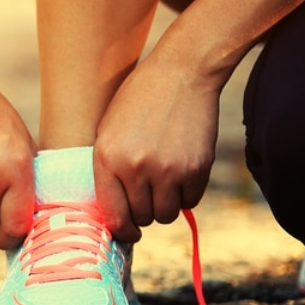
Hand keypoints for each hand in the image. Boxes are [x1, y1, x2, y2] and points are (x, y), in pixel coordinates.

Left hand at [93, 52, 221, 242]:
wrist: (182, 72)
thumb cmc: (139, 100)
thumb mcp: (108, 130)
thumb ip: (109, 170)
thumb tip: (114, 213)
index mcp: (107, 158)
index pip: (113, 215)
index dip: (121, 230)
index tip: (128, 232)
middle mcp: (135, 168)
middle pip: (142, 218)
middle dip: (144, 212)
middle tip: (147, 196)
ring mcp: (168, 170)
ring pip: (167, 214)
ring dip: (165, 205)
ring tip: (163, 183)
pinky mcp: (196, 168)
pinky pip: (191, 201)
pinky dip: (187, 194)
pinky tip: (181, 172)